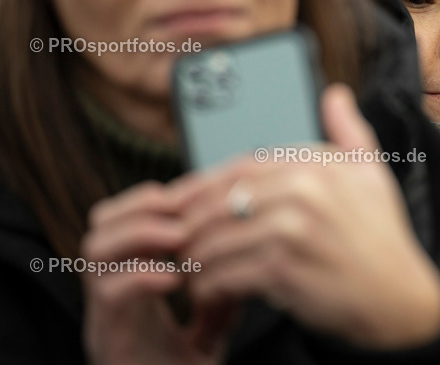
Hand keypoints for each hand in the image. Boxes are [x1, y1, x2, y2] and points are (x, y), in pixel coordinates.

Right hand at [81, 182, 235, 364]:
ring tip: (180, 237)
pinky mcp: (109, 340)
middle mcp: (113, 291)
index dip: (164, 196)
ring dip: (141, 233)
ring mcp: (106, 315)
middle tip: (186, 210)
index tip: (203, 193)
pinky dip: (143, 276)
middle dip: (144, 205)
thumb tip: (253, 246)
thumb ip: (226, 285)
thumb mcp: (215, 320)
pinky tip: (176, 279)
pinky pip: (110, 294)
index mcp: (136, 278)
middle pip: (101, 220)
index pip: (131, 214)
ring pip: (93, 249)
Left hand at [172, 84, 439, 349]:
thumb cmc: (383, 237)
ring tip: (192, 268)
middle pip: (221, 201)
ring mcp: (292, 231)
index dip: (204, 185)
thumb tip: (336, 95)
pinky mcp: (284, 271)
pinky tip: (211, 290)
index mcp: (316, 165)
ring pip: (218, 239)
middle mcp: (302, 192)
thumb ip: (349, 131)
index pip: (240, 167)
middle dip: (192, 222)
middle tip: (178, 239)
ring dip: (197, 257)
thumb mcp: (372, 173)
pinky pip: (227, 274)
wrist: (399, 297)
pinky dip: (211, 285)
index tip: (183, 202)